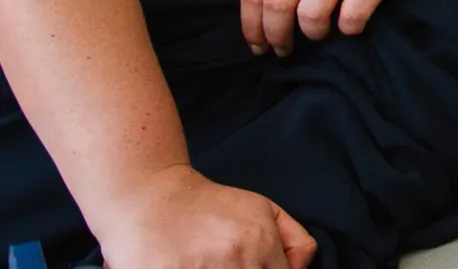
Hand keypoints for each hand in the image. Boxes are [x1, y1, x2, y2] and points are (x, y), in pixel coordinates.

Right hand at [93, 164, 317, 268]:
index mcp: (259, 243)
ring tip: (211, 263)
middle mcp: (235, 260)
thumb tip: (301, 268)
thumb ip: (294, 240)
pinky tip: (192, 266)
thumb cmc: (210, 206)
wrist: (152, 197)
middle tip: (235, 263)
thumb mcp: (263, 209)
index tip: (261, 266)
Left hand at [241, 0, 439, 55]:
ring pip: (311, 14)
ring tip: (321, 31)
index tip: (258, 45)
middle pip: (278, 4)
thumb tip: (261, 24)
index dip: (251, 25)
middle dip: (277, 36)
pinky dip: (348, 29)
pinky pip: (351, 18)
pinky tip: (352, 22)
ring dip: (314, 33)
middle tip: (285, 49)